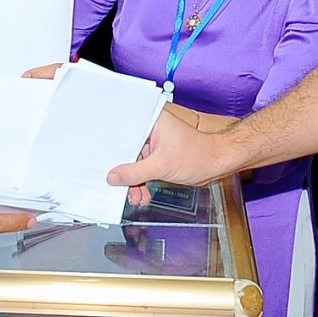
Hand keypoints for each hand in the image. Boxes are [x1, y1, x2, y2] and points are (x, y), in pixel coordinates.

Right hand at [107, 105, 228, 190]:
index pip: (122, 130)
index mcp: (150, 119)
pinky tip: (141, 195)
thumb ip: (135, 173)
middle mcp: (149, 128)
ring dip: (132, 181)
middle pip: (125, 149)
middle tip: (115, 185)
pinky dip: (141, 182)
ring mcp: (153, 142)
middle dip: (122, 170)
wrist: (216, 164)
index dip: (110, 147)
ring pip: (133, 162)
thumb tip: (113, 177)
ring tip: (134, 197)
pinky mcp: (157, 155)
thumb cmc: (198, 155)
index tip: (100, 162)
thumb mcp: (162, 166)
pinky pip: (142, 168)